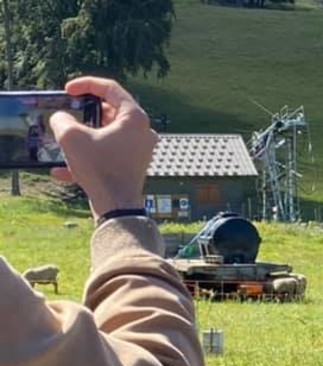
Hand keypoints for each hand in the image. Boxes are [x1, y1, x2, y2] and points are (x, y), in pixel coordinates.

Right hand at [49, 76, 157, 218]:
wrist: (117, 207)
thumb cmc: (100, 169)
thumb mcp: (72, 137)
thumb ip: (63, 120)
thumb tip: (62, 118)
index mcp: (135, 118)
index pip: (111, 89)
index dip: (86, 84)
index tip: (67, 90)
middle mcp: (143, 131)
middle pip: (111, 112)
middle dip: (85, 113)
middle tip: (68, 115)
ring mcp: (140, 150)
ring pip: (107, 135)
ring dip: (85, 137)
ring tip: (66, 142)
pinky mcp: (133, 166)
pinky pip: (107, 155)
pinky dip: (88, 159)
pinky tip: (62, 172)